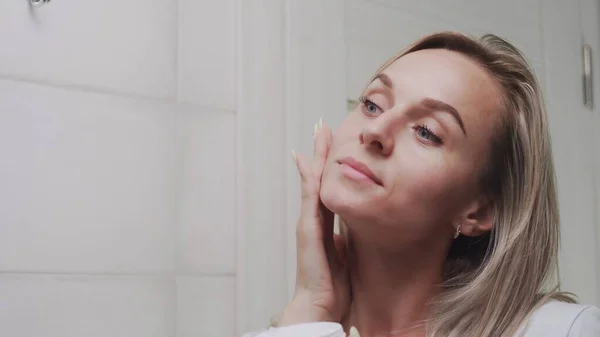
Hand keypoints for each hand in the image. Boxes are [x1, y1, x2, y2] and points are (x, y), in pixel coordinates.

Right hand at [279, 119, 349, 325]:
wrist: (319, 304)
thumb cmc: (333, 287)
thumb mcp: (345, 257)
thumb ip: (345, 242)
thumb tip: (351, 233)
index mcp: (324, 226)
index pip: (328, 189)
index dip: (330, 168)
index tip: (334, 147)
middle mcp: (314, 220)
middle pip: (318, 178)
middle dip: (321, 153)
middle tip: (322, 128)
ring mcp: (308, 221)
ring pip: (313, 180)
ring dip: (316, 155)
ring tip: (318, 132)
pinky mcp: (307, 227)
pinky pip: (310, 195)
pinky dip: (309, 175)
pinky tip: (308, 158)